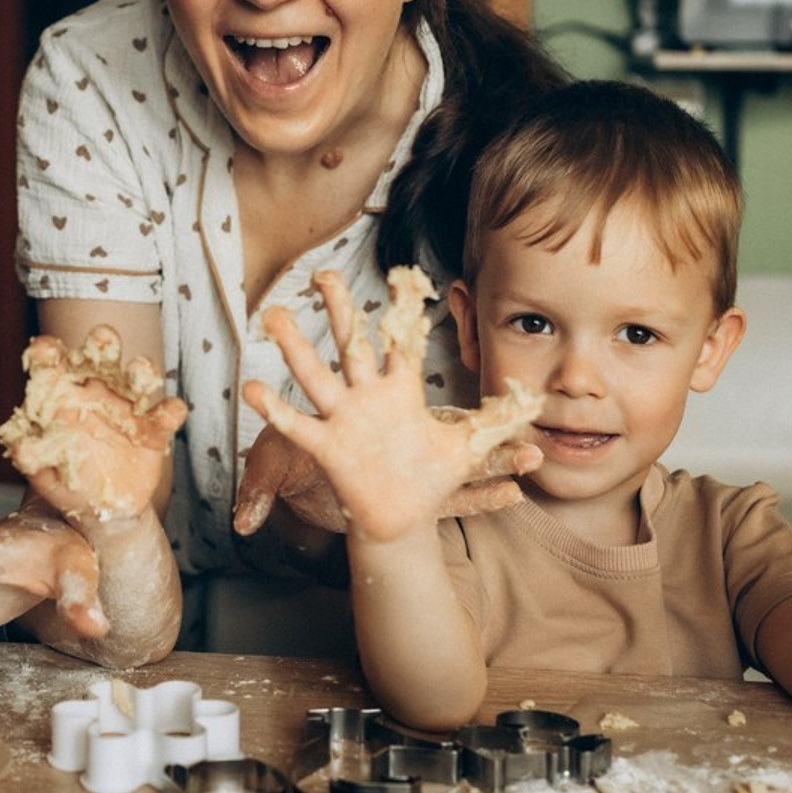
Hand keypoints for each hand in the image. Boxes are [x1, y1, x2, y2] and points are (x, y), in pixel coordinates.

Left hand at [0, 326, 186, 523]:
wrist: (104, 512)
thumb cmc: (68, 484)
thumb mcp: (46, 475)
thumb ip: (33, 459)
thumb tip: (20, 447)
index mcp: (62, 395)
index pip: (52, 363)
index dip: (48, 352)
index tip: (45, 351)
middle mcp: (96, 392)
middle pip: (100, 355)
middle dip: (102, 342)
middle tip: (102, 339)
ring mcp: (127, 407)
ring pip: (138, 375)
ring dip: (141, 369)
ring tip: (140, 374)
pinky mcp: (153, 429)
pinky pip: (166, 413)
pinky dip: (170, 411)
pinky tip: (167, 415)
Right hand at [241, 269, 541, 543]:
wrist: (399, 519)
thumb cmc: (428, 477)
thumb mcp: (467, 450)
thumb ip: (497, 425)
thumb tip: (539, 405)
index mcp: (400, 390)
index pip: (400, 340)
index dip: (402, 309)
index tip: (405, 274)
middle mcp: (367, 397)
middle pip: (348, 343)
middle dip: (337, 309)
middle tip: (322, 273)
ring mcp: (343, 420)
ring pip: (314, 375)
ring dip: (293, 347)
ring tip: (273, 314)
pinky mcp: (327, 448)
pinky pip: (297, 426)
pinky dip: (275, 410)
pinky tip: (252, 389)